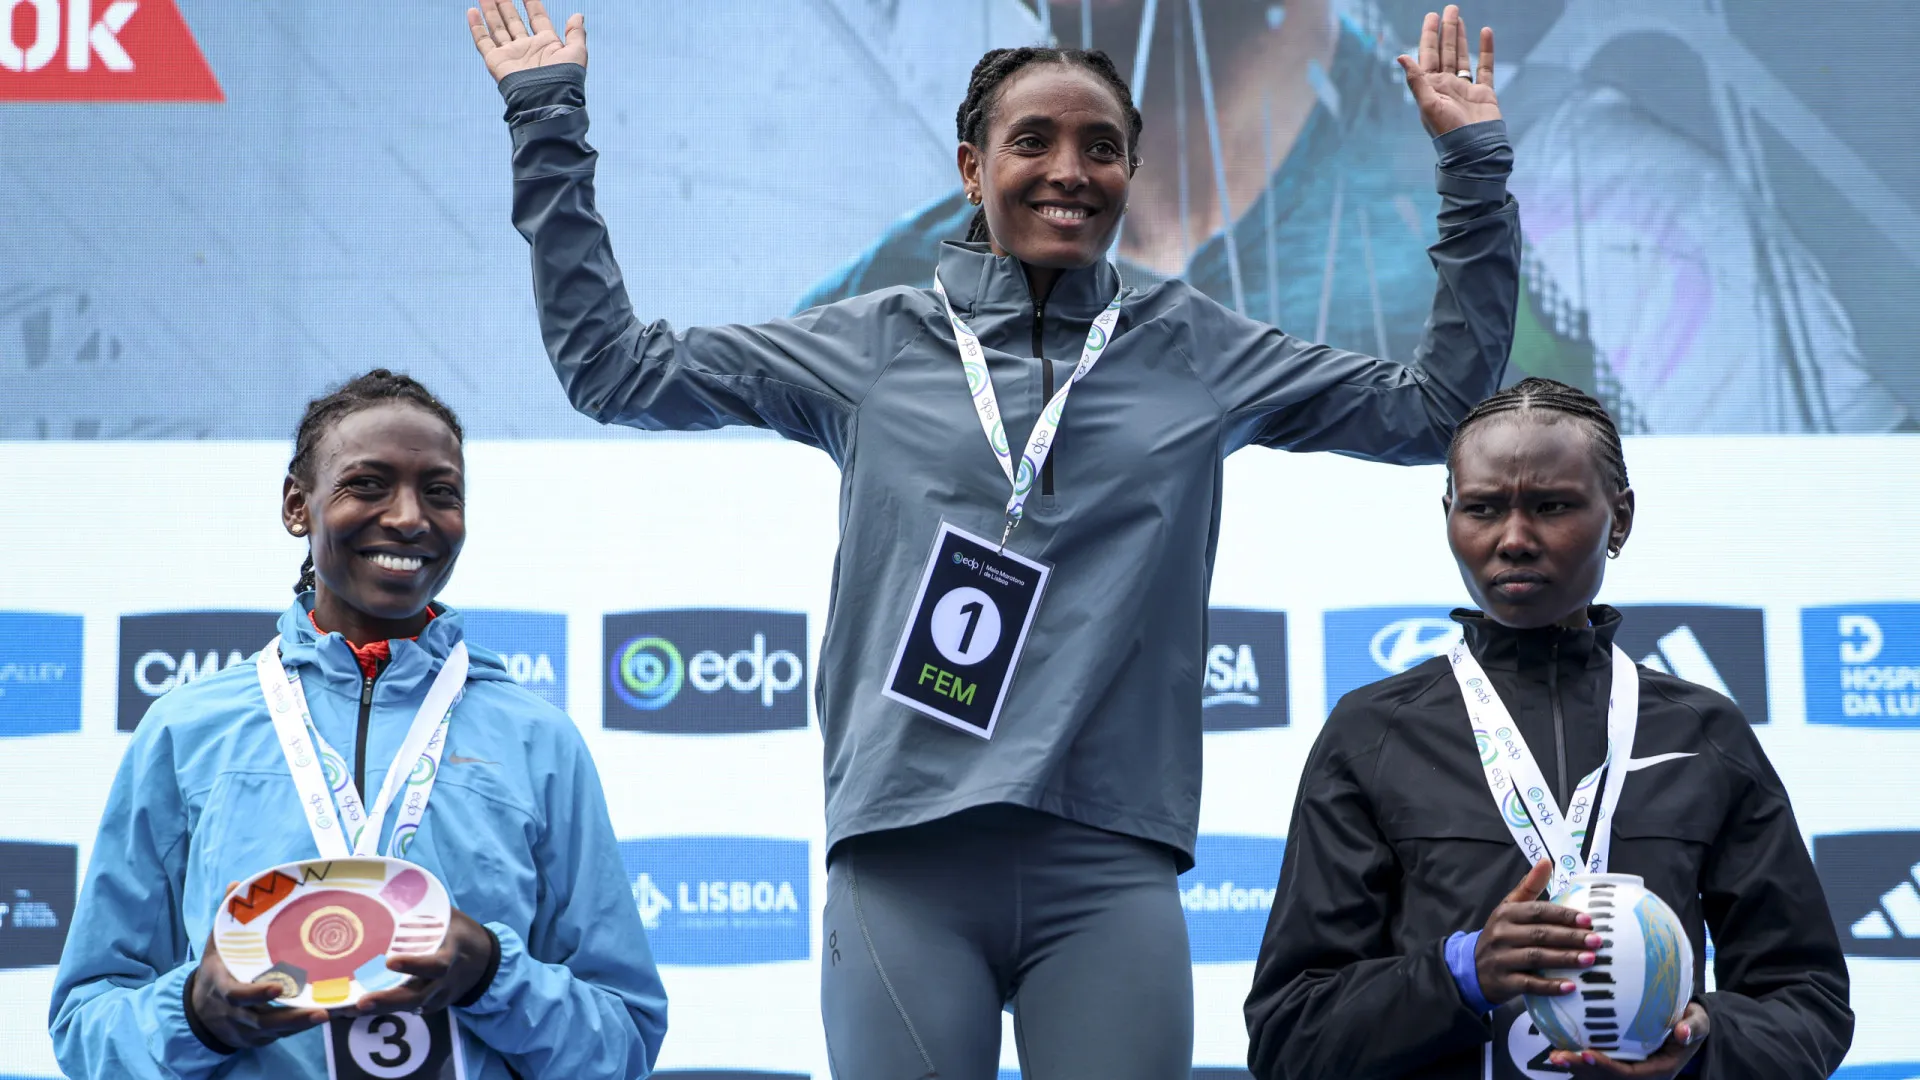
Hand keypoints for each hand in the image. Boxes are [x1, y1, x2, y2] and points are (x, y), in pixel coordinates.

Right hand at [188, 882, 329, 1048]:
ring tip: (330, 1014)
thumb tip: (237, 884)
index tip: (277, 988)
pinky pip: (281, 1036)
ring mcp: (247, 1028)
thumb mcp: (216, 946)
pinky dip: (301, 1028)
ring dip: (302, 1024)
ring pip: (276, 1031)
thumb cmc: (217, 971)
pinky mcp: (260, 1038)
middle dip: (290, 1018)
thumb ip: (228, 918)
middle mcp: (235, 1013)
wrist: (201, 1013)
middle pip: (262, 1020)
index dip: (254, 994)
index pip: (235, 994)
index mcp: (222, 987)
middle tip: (321, 1011)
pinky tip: (327, 1016)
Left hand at [350, 908, 495, 1016]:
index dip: (415, 964)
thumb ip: (425, 910)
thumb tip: (392, 884)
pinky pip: (406, 1010)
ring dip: (378, 1008)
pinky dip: (381, 1010)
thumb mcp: (448, 917)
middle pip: (418, 997)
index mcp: (451, 954)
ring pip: (408, 1007)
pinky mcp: (429, 1006)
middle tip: (361, 1001)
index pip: (436, 964)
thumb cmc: (459, 933)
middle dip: (389, 1000)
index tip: (389, 961)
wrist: (484, 962)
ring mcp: (437, 996)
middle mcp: (444, 981)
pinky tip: (353, 1008)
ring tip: (347, 1009)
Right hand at [467, 0, 586, 83]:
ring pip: (497, 27)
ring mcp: (511, 54)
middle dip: (506, 5)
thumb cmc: (564, 78)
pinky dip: (476, 27)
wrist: (546, 99)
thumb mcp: (576, 52)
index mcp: (546, 44)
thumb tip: (578, 16)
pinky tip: (472, 12)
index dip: (532, 4)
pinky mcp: (496, 61)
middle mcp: (527, 48)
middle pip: (513, 20)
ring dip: (491, 11)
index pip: (537, 18)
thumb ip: (576, 33)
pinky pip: (483, 41)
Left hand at [1397, 5, 1500, 136]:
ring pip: (1463, 56)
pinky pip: (1485, 66)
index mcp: (1431, 87)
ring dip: (1461, 37)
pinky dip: (1486, 50)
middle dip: (1446, 30)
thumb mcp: (1428, 105)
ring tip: (1459, 18)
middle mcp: (1447, 85)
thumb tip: (1400, 57)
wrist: (1474, 149)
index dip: (1429, 35)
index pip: (1428, 55)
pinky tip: (1486, 33)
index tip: (1431, 16)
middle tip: (1449, 8)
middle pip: (1446, 51)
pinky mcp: (1484, 92)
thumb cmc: (1448, 131)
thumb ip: (1416, 80)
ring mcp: (1465, 87)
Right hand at [1475, 859, 1600, 1005]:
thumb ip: (1529, 887)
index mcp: (1506, 913)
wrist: (1473, 969)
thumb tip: (1546, 861)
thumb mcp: (1509, 908)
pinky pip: (1530, 984)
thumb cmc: (1501, 935)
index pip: (1537, 911)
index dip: (1563, 915)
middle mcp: (1502, 934)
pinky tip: (1571, 987)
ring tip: (1590, 959)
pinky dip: (1550, 986)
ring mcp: (1501, 959)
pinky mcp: (1504, 982)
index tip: (1588, 920)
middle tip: (1597, 941)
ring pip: (1536, 957)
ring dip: (1564, 958)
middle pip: (1540, 934)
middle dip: (1570, 937)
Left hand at [1551, 1001, 1710, 1077]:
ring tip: (1554, 1055)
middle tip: (1558, 1056)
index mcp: (1660, 1070)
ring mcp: (1629, 1070)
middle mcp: (1642, 1075)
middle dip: (1582, 1070)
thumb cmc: (1691, 1021)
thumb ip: (1693, 1026)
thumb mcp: (1699, 1022)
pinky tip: (1558, 1045)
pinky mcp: (1619, 1061)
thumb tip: (1682, 1032)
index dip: (1607, 1067)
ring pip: (1599, 1076)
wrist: (1686, 1025)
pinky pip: (1596, 1066)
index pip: (1629, 1075)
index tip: (1587, 1054)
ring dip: (1575, 1067)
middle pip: (1608, 1079)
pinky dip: (1578, 1059)